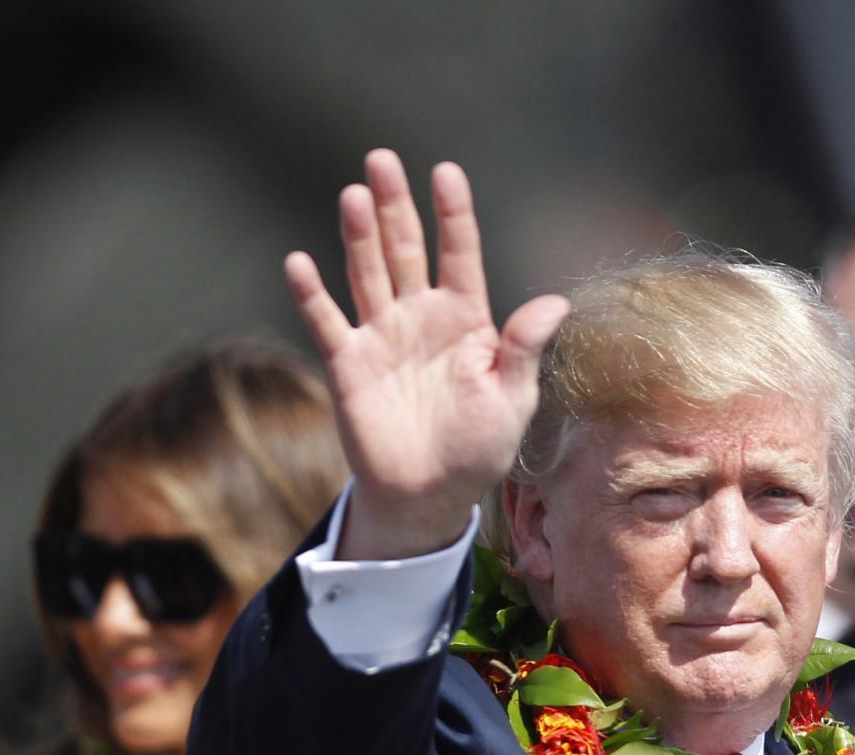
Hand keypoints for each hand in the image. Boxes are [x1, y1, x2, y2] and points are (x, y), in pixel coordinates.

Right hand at [286, 151, 570, 557]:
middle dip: (395, 206)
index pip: (459, 254)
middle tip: (382, 160)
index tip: (446, 173)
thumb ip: (524, 349)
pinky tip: (300, 263)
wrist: (429, 495)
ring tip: (354, 196)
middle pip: (406, 249)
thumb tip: (554, 302)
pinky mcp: (348, 363)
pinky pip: (327, 322)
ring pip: (368, 273)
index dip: (453, 214)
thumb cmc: (479, 448)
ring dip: (359, 236)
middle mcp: (421, 316)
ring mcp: (382, 335)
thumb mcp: (512, 400)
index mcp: (466, 319)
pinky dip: (312, 294)